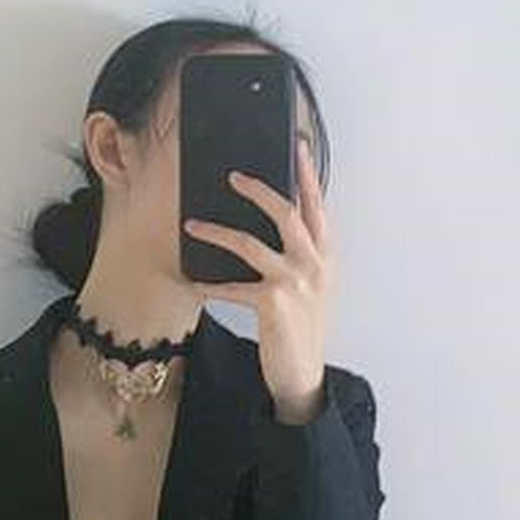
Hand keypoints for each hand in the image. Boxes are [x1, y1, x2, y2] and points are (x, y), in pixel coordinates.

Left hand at [184, 131, 333, 414]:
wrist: (304, 372)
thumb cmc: (303, 325)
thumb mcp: (313, 285)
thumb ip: (302, 253)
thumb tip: (275, 218)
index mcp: (326, 255)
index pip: (318, 206)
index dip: (308, 175)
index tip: (299, 147)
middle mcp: (315, 264)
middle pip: (286, 213)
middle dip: (258, 190)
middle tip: (233, 177)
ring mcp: (296, 283)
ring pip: (251, 244)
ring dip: (217, 232)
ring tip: (192, 225)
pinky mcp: (273, 303)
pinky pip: (233, 286)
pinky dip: (210, 284)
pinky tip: (193, 281)